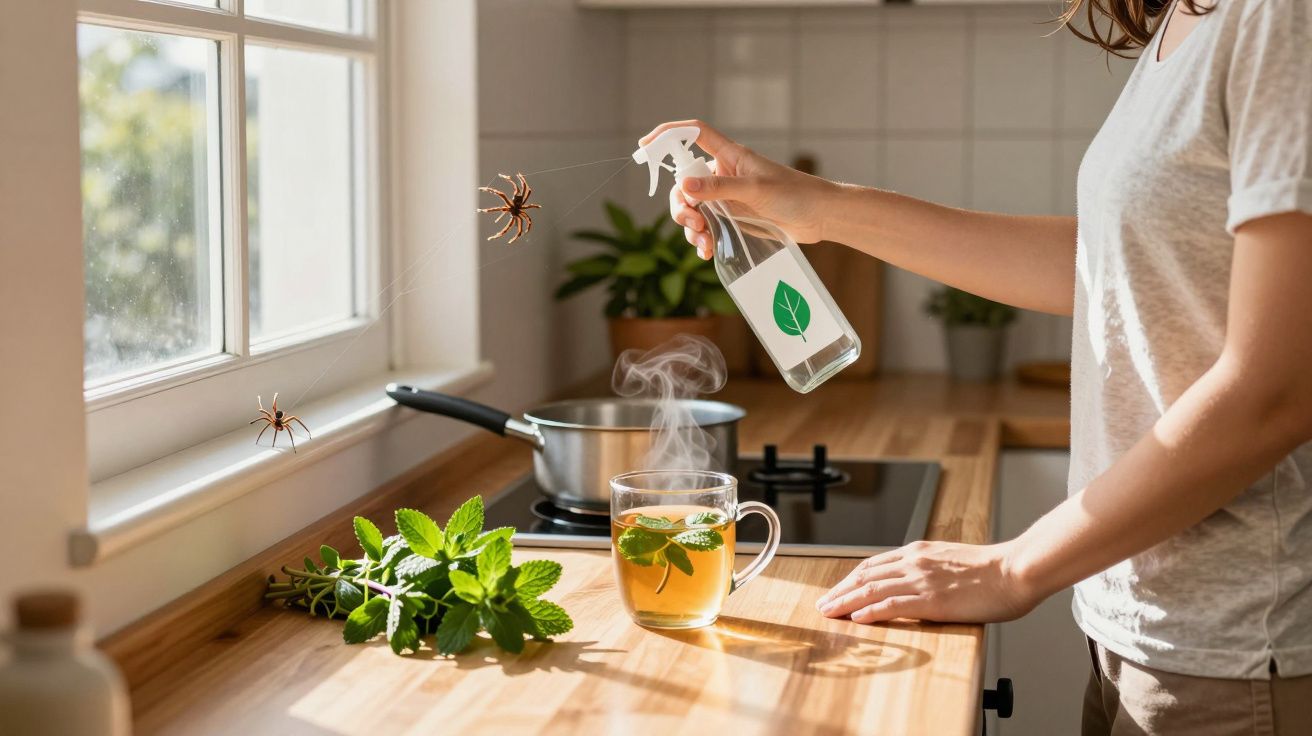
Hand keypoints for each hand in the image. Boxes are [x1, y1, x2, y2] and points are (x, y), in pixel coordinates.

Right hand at [638, 120, 840, 258]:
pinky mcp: (732, 219)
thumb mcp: (755, 190)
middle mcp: (723, 174)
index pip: (692, 135)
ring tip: (703, 242)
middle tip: (694, 222)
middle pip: (684, 182)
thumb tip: (684, 186)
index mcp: (729, 156)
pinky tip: (706, 251)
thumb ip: (719, 189)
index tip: (644, 145)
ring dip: (690, 227)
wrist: (819, 217)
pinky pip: (705, 227)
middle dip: (681, 204)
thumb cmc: (794, 193)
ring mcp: (726, 197)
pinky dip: (701, 239)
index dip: (667, 135)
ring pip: (692, 208)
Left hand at [815, 540, 1039, 624]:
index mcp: (918, 552)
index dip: (851, 579)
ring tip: (829, 612)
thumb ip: (929, 568)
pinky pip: (891, 605)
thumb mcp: (950, 561)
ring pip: (871, 590)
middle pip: (865, 576)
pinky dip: (870, 611)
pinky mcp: (931, 600)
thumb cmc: (991, 570)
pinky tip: (856, 618)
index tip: (838, 590)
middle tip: (823, 604)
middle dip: (840, 591)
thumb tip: (916, 583)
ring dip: (845, 601)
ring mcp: (921, 580)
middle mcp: (914, 562)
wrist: (1015, 570)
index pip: (873, 564)